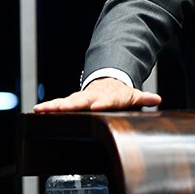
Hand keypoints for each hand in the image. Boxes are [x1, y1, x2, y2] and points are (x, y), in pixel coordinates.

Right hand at [33, 77, 161, 111]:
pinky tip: (37, 111)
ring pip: (66, 101)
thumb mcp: (133, 95)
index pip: (105, 101)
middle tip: (63, 108)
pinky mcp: (71, 101)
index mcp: (108, 96)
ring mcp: (81, 98)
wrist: (107, 82)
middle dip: (72, 105)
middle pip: (82, 101)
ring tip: (43, 109)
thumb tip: (157, 98)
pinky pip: (58, 104)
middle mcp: (92, 96)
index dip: (102, 103)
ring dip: (55, 106)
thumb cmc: (120, 93)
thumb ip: (144, 98)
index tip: (97, 106)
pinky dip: (49, 107)